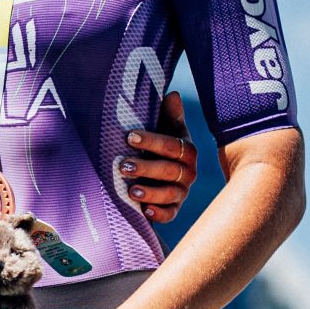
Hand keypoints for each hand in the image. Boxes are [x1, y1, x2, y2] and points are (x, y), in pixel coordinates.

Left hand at [121, 91, 198, 223]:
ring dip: (151, 193)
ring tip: (131, 191)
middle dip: (146, 168)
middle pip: (169, 170)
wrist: (160, 172)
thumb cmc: (159, 145)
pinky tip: (144, 212)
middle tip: (122, 166)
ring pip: (170, 194)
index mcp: (186, 150)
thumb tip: (172, 94)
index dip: (152, 141)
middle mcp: (187, 172)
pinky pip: (170, 214)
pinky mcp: (174, 208)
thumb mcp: (165, 129)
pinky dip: (159, 214)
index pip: (173, 145)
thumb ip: (169, 115)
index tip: (129, 136)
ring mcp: (181, 192)